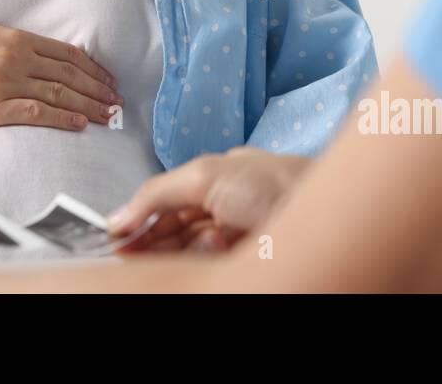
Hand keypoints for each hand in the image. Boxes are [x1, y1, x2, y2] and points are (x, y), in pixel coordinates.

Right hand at [0, 23, 121, 130]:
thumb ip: (16, 44)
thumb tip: (49, 56)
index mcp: (15, 37)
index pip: (66, 53)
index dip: (93, 68)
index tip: (109, 80)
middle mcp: (14, 57)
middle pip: (68, 74)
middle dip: (98, 88)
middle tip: (118, 101)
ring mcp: (4, 82)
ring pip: (58, 94)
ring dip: (88, 105)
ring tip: (107, 115)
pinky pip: (36, 113)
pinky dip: (62, 118)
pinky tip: (79, 124)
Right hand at [107, 147, 310, 253]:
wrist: (326, 212)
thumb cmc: (276, 184)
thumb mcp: (204, 176)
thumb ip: (157, 192)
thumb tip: (120, 214)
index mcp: (219, 177)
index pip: (169, 201)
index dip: (141, 218)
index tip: (115, 236)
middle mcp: (228, 206)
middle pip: (177, 229)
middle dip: (152, 240)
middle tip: (125, 256)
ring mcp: (240, 235)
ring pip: (193, 250)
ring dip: (175, 252)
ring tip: (158, 255)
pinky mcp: (248, 258)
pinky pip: (211, 265)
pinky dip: (200, 261)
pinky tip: (200, 254)